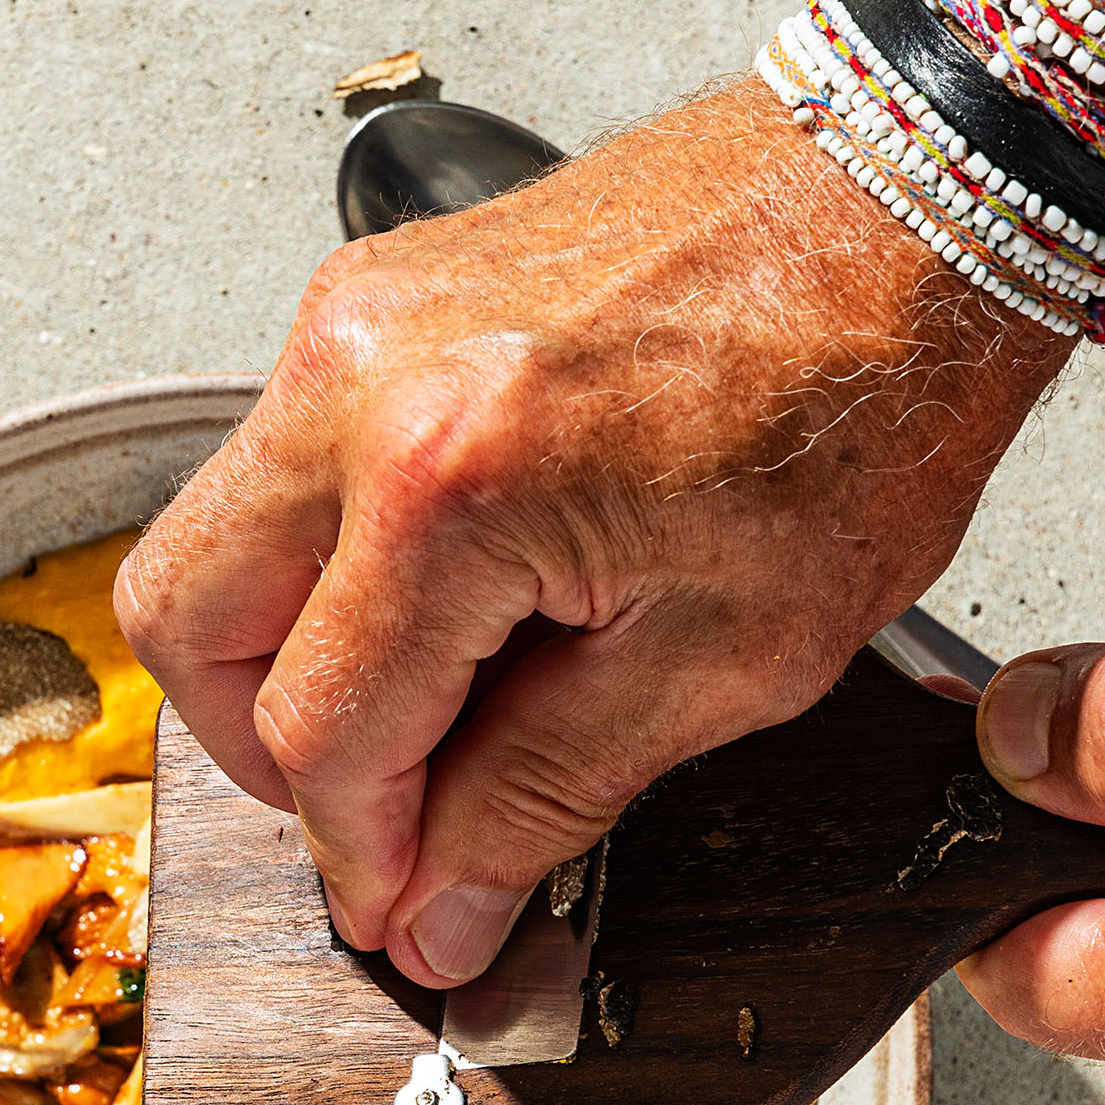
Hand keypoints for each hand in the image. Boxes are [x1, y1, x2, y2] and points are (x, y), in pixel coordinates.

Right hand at [117, 82, 1059, 986]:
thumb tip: (443, 907)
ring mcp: (355, 317)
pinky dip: (334, 562)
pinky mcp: (377, 292)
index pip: (321, 734)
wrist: (916, 191)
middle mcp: (363, 379)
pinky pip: (282, 464)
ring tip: (439, 705)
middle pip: (188, 628)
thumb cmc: (861, 389)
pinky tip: (462, 598)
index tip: (406, 912)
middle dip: (268, 756)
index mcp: (449, 478)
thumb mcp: (729, 653)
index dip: (362, 857)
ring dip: (292, 654)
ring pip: (213, 540)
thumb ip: (547, 795)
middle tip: (385, 811)